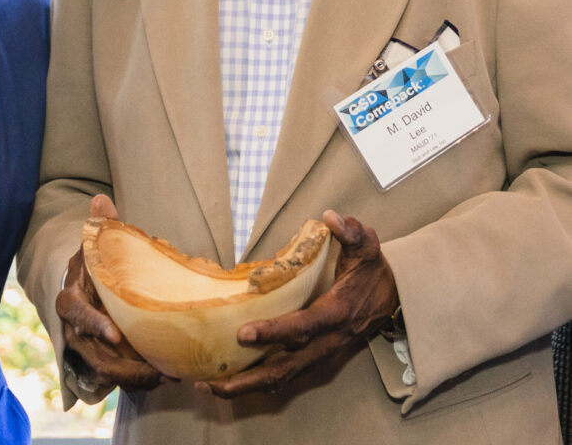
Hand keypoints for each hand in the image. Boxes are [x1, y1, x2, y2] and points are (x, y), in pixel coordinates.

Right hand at [57, 194, 168, 392]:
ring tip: (167, 376)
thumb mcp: (97, 244)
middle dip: (125, 366)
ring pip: (106, 372)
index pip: (77, 314)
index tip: (115, 334)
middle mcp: (75, 330)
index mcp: (71, 299)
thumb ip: (102, 226)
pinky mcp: (101, 359)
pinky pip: (117, 377)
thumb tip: (101, 199)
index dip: (94, 325)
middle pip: (94, 355)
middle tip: (156, 369)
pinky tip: (164, 377)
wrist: (83, 286)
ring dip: (136, 379)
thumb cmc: (94, 264)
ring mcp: (87, 348)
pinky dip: (139, 381)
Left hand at [199, 210, 399, 397]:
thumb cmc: (372, 270)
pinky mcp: (318, 361)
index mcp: (337, 313)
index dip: (273, 332)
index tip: (243, 333)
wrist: (394, 300)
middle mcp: (328, 342)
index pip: (303, 327)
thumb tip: (330, 217)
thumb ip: (352, 231)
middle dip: (250, 377)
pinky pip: (287, 377)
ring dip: (248, 387)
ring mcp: (323, 356)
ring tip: (210, 387)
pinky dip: (259, 383)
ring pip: (284, 379)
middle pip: (287, 368)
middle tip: (211, 381)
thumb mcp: (367, 246)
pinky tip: (230, 382)